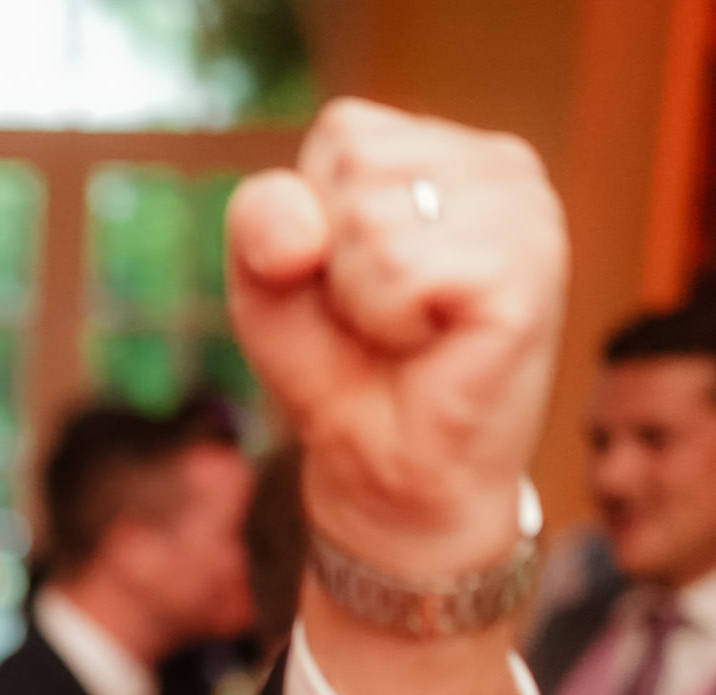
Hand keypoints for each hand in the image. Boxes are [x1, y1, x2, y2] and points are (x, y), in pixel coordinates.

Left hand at [228, 98, 563, 581]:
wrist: (384, 466)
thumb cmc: (338, 363)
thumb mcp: (268, 280)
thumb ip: (260, 220)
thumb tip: (301, 230)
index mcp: (444, 148)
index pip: (342, 132)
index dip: (310, 219)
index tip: (345, 279)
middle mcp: (500, 165)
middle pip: (355, 164)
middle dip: (334, 257)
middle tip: (377, 314)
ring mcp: (528, 214)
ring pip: (377, 219)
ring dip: (362, 296)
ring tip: (405, 331)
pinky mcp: (530, 272)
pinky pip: (408, 271)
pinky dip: (390, 320)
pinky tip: (431, 343)